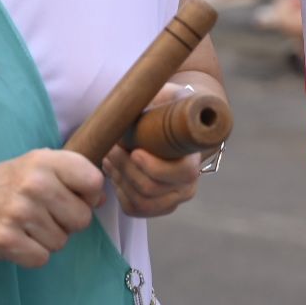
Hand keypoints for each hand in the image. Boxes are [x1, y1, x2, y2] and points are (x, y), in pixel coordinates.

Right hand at [0, 149, 103, 267]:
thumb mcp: (32, 166)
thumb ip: (68, 177)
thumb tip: (101, 198)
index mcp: (45, 160)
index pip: (93, 181)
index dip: (89, 196)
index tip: (73, 198)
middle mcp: (35, 184)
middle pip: (82, 218)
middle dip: (66, 223)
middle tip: (43, 216)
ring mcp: (19, 213)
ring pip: (62, 241)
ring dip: (46, 240)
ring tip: (25, 227)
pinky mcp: (5, 241)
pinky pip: (41, 258)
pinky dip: (31, 255)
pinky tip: (16, 241)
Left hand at [103, 83, 201, 216]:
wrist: (169, 123)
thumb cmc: (166, 107)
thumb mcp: (165, 95)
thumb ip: (161, 96)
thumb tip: (147, 97)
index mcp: (195, 157)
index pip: (182, 173)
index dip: (155, 167)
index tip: (134, 150)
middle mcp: (188, 184)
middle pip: (152, 189)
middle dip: (126, 169)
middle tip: (111, 148)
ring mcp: (172, 198)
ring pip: (140, 201)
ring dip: (120, 179)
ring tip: (110, 156)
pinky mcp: (155, 206)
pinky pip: (133, 209)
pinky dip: (119, 192)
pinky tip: (115, 171)